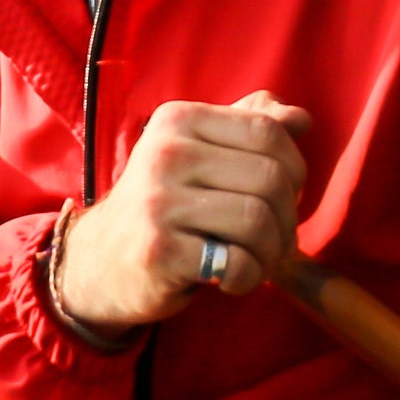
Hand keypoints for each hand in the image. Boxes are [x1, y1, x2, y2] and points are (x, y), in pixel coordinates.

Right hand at [54, 91, 309, 332]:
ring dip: (271, 252)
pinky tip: (232, 280)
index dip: (295, 167)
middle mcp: (165, 153)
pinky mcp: (158, 251)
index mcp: (179, 120)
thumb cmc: (166, 205)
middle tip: (276, 239)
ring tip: (258, 260)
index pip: (268, 130)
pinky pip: (236, 263)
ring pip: (257, 220)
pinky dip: (248, 278)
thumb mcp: (199, 154)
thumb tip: (300, 119)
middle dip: (288, 217)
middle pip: (270, 178)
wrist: (99, 262)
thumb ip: (249, 128)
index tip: (285, 196)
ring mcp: (158, 202)